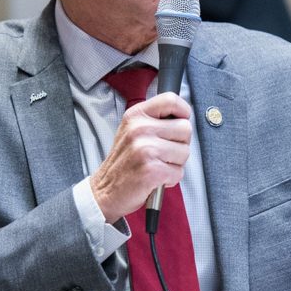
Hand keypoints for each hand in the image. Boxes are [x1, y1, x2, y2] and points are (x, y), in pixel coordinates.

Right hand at [91, 92, 191, 222]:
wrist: (105, 190)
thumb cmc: (124, 162)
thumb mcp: (132, 130)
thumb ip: (154, 120)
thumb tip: (183, 117)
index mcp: (136, 115)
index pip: (171, 100)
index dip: (183, 113)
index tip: (177, 124)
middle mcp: (139, 129)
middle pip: (185, 128)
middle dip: (179, 144)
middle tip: (162, 153)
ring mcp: (145, 149)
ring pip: (185, 152)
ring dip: (175, 164)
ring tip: (157, 165)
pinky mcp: (152, 170)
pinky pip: (179, 172)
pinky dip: (171, 179)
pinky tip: (156, 178)